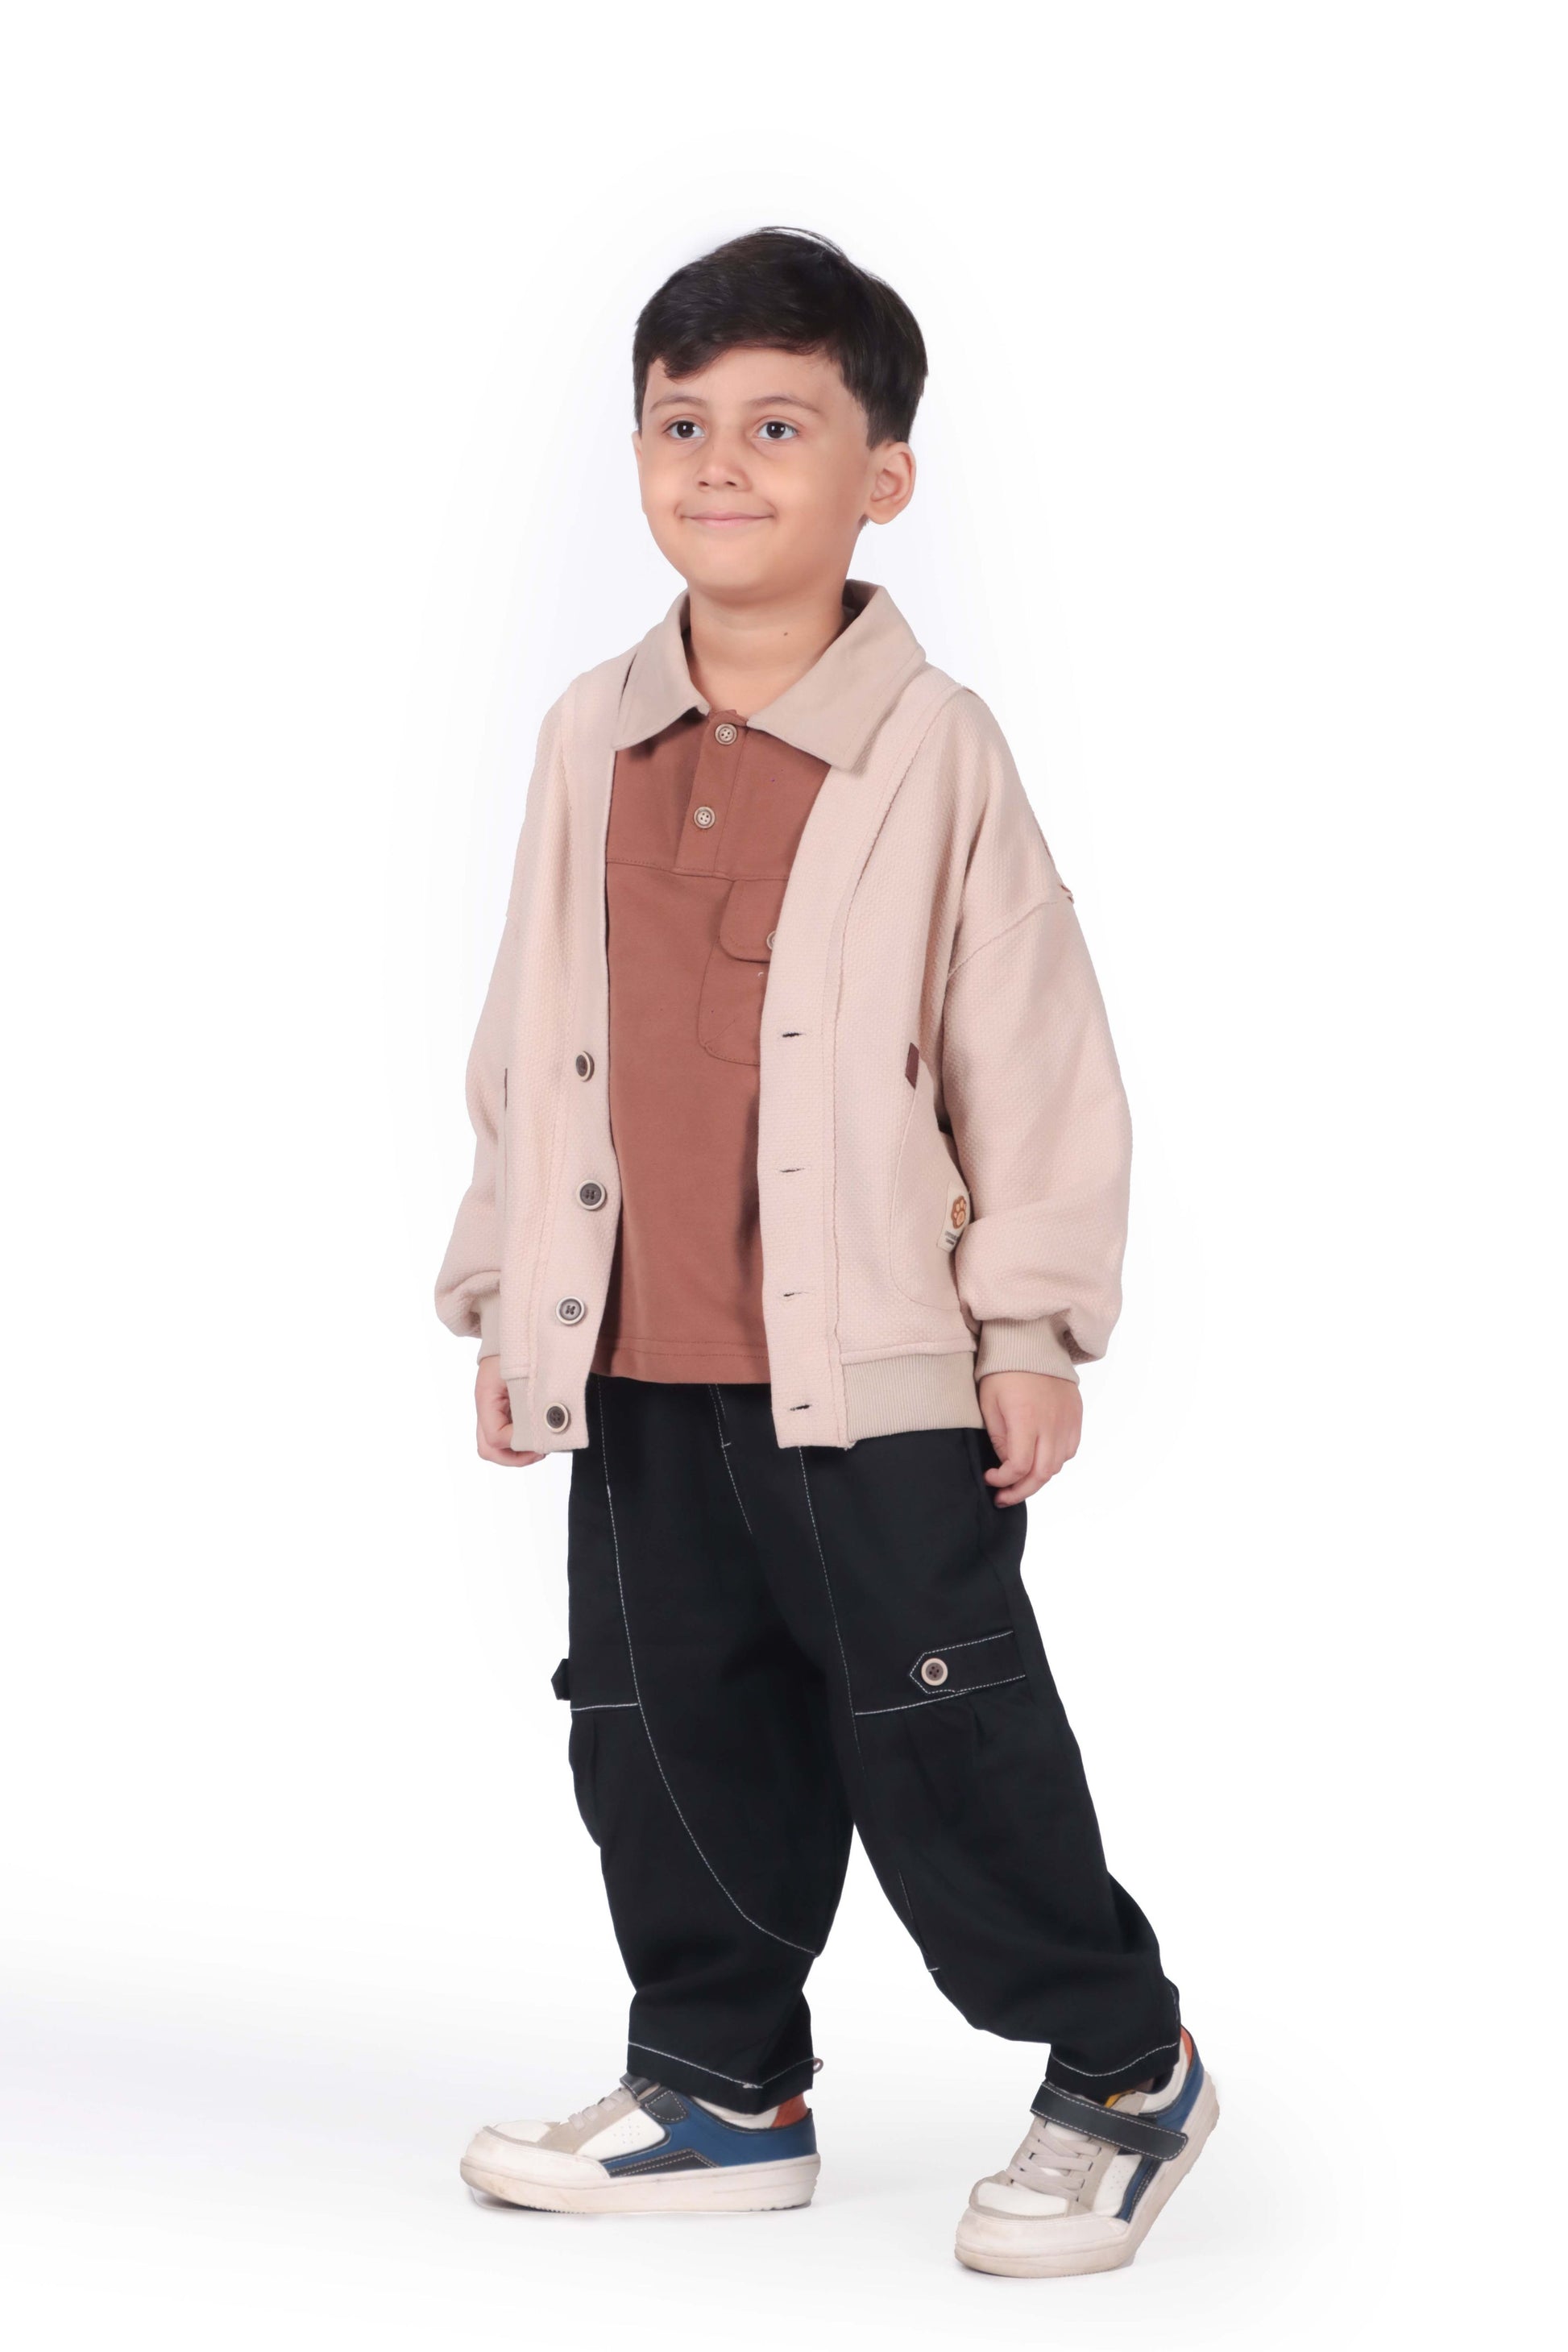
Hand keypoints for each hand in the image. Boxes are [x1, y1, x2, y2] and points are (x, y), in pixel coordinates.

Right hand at [476, 1355, 542, 1466]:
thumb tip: (543, 1430)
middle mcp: (486, 1407)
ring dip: (518, 1451)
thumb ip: (530, 1401)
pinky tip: (540, 1433)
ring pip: (495, 1446)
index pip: (495, 1436)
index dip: (517, 1443)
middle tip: (541, 1451)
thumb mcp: (525, 1371)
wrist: (520, 1327)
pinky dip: (521, 1440)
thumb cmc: (522, 1345)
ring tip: (543, 1444)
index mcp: (486, 1397)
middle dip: (515, 1456)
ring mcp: (492, 1409)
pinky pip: (506, 1434)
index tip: (541, 1438)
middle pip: (488, 1448)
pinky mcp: (504, 1409)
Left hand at [976, 1370, 1081, 1504]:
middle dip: (1021, 1491)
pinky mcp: (1075, 1415)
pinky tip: (1040, 1460)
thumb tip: (1006, 1463)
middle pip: (1042, 1474)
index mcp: (1026, 1419)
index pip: (1020, 1467)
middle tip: (1004, 1497)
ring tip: (1020, 1481)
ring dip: (1038, 1478)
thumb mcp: (989, 1403)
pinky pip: (1070, 1449)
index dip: (1003, 1481)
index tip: (990, 1478)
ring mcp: (1067, 1420)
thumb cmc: (1003, 1370)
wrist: (1032, 1341)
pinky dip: (1055, 1461)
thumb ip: (998, 1438)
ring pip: (1058, 1465)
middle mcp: (1051, 1423)